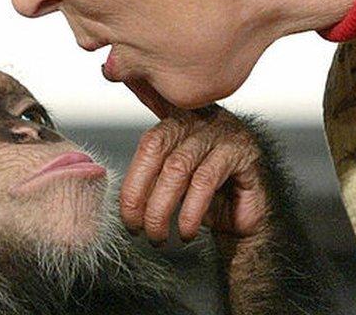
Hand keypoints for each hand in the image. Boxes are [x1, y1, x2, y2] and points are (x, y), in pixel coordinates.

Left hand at [119, 104, 268, 243]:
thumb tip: (106, 182)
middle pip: (156, 148)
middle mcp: (199, 120)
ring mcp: (222, 131)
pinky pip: (205, 180)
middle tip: (136, 228)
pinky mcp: (241, 151)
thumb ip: (148, 172)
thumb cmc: (210, 198)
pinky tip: (186, 231)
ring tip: (158, 235)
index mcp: (179, 121)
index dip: (131, 175)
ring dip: (161, 207)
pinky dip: (190, 211)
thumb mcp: (172, 183)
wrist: (249, 218)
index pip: (147, 142)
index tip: (125, 212)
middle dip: (138, 194)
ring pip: (178, 166)